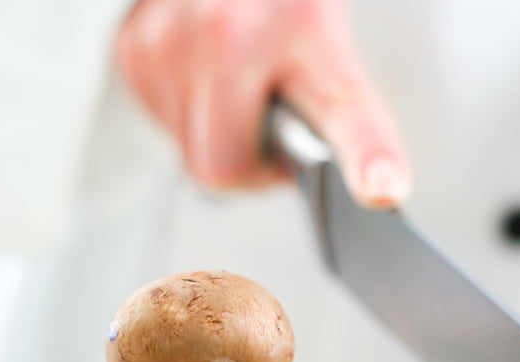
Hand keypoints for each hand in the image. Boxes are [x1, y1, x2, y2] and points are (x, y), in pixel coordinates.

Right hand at [116, 0, 409, 205]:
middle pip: (230, 167)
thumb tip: (376, 183)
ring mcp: (174, 39)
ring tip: (243, 89)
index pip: (346, 109)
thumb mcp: (329, 34)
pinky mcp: (135, 47)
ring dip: (224, 140)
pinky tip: (211, 75)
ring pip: (194, 155)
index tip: (384, 185)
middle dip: (256, 166)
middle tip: (278, 130)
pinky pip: (166, 128)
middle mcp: (234, 30)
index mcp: (308, 26)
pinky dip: (193, 117)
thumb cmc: (289, 5)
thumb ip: (347, 108)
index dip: (368, 154)